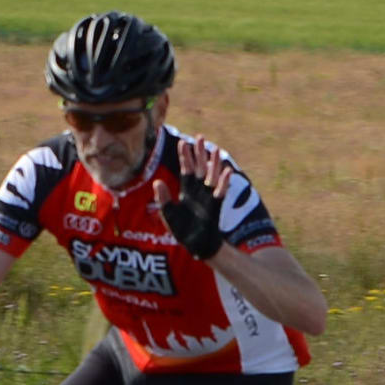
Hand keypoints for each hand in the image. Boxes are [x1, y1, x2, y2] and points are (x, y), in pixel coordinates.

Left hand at [164, 138, 229, 258]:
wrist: (197, 247)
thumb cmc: (183, 232)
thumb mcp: (168, 214)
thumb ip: (163, 198)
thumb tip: (157, 182)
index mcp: (187, 191)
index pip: (186, 170)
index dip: (184, 157)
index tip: (183, 142)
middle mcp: (199, 191)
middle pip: (200, 168)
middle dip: (200, 154)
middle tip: (200, 137)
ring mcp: (208, 197)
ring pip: (212, 176)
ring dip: (214, 163)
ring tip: (216, 150)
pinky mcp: (216, 206)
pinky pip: (221, 192)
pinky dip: (224, 182)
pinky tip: (227, 171)